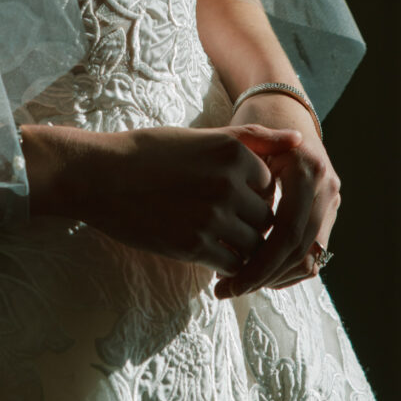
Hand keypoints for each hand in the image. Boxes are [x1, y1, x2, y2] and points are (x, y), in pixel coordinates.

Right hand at [26, 121, 302, 274]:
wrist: (99, 176)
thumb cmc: (149, 152)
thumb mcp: (202, 136)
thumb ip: (253, 139)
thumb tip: (300, 139)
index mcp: (232, 152)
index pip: (270, 187)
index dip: (250, 194)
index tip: (222, 192)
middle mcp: (228, 183)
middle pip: (265, 218)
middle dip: (249, 224)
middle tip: (217, 218)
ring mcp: (212, 216)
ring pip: (253, 245)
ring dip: (239, 247)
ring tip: (210, 234)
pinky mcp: (194, 245)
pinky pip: (232, 264)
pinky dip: (225, 265)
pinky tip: (203, 250)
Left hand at [212, 94, 339, 298]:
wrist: (282, 106)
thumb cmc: (255, 121)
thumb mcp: (245, 140)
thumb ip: (243, 179)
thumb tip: (236, 230)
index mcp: (307, 170)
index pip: (286, 234)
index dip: (257, 264)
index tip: (225, 281)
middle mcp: (327, 187)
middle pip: (299, 252)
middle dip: (263, 277)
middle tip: (228, 290)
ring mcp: (331, 200)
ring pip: (309, 258)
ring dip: (275, 277)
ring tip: (238, 283)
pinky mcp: (328, 211)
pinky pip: (313, 252)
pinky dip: (286, 268)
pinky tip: (257, 272)